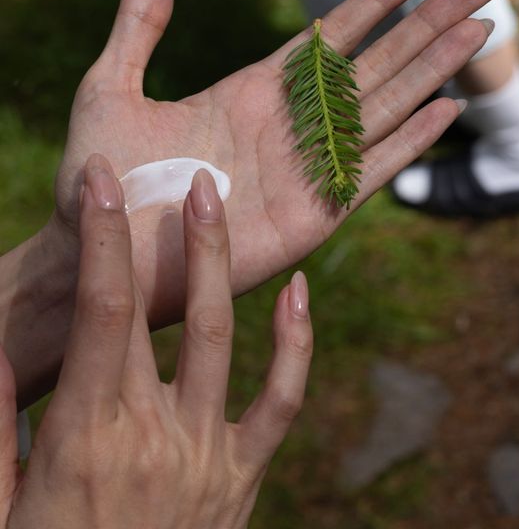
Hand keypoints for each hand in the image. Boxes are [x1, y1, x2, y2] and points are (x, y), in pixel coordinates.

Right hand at [0, 157, 311, 528]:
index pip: (99, 310)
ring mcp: (207, 455)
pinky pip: (282, 403)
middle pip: (157, 309)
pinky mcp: (243, 479)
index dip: (99, 237)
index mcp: (86, 437)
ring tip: (213, 201)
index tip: (100, 182)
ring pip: (222, 336)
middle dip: (154, 231)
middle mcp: (152, 435)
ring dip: (218, 263)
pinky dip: (297, 345)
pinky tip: (300, 291)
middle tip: (162, 171)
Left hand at [51, 0, 497, 326]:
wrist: (103, 254)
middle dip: (432, 21)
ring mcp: (309, 166)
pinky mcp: (314, 215)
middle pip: (379, 59)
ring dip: (435, 67)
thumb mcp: (109, 86)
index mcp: (255, 86)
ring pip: (387, 105)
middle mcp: (294, 122)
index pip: (336, 31)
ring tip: (480, 30)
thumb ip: (139, 22)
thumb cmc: (100, 178)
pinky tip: (448, 108)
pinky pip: (373, 170)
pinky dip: (411, 140)